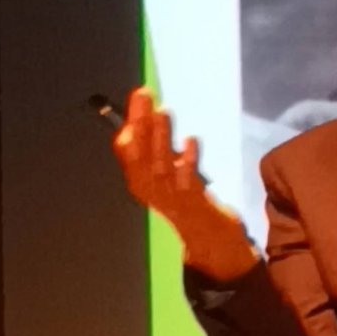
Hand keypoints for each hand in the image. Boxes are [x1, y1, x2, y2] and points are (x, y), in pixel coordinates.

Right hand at [114, 85, 256, 279]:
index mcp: (140, 182)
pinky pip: (187, 180)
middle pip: (140, 155)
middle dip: (141, 123)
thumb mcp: (167, 172)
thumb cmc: (186, 200)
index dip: (130, 123)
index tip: (136, 98)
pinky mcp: (192, 204)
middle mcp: (149, 191)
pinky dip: (187, 160)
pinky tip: (191, 141)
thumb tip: (145, 112)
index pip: (126, 151)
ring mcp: (170, 198)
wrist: (209, 240)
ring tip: (163, 112)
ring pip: (160, 166)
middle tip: (144, 94)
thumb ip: (156, 147)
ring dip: (161, 138)